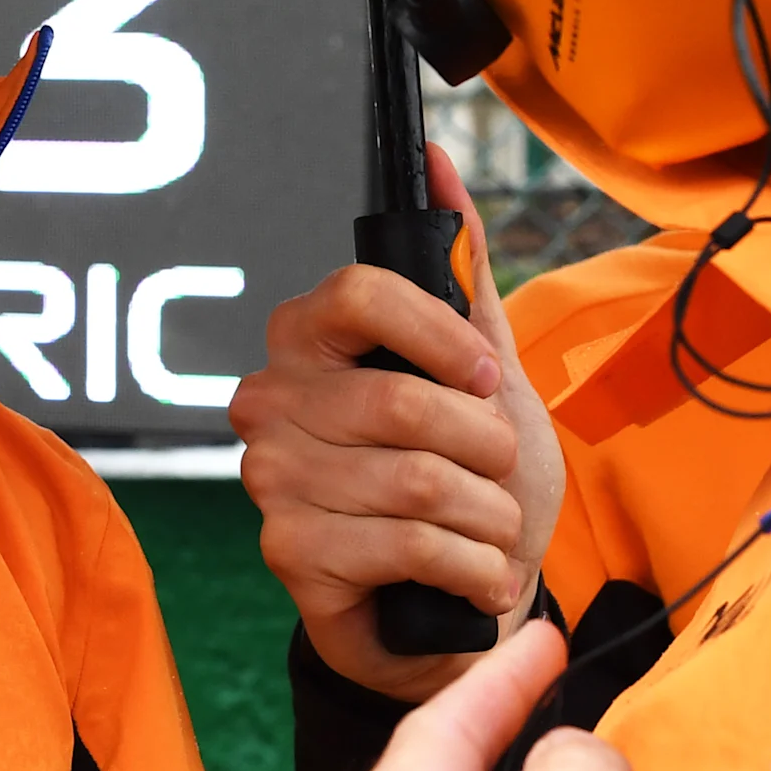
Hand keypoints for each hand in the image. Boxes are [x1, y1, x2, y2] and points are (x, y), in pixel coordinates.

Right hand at [230, 145, 560, 698]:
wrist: (457, 610)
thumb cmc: (465, 484)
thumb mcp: (482, 373)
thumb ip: (462, 271)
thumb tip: (441, 160)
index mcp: (308, 340)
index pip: (361, 293)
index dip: (443, 336)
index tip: (487, 376)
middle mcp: (271, 401)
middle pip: (402, 399)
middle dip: (486, 447)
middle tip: (499, 475)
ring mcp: (272, 479)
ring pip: (416, 479)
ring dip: (489, 516)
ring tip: (495, 533)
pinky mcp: (289, 554)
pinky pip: (408, 544)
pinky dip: (472, 568)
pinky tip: (477, 579)